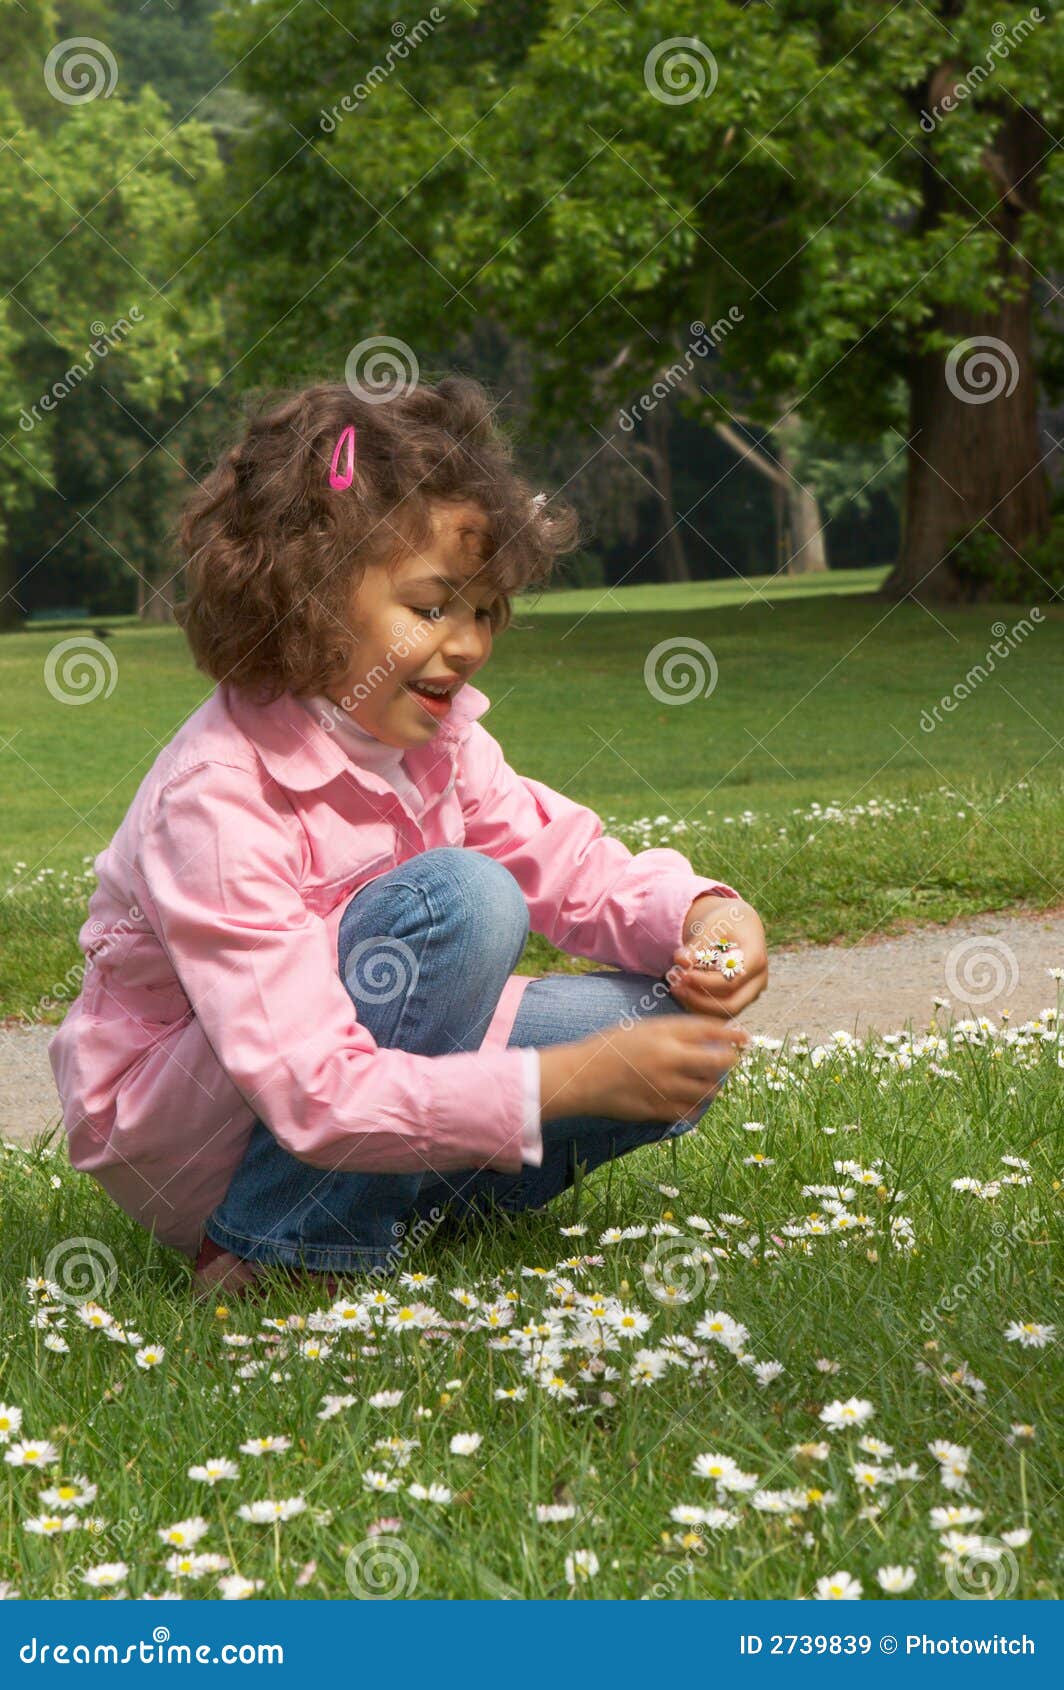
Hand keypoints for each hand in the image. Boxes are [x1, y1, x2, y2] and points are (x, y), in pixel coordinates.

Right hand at [539, 1015, 749, 1124]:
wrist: (581, 1077)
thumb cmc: (609, 1047)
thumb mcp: (642, 1028)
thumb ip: (674, 1031)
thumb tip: (708, 1035)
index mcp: (663, 1034)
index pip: (709, 1030)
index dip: (731, 1034)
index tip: (744, 1037)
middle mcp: (668, 1059)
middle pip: (717, 1062)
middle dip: (730, 1061)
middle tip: (729, 1060)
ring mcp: (664, 1087)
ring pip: (708, 1090)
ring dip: (714, 1085)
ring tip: (710, 1081)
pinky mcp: (658, 1109)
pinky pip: (691, 1111)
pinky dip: (698, 1105)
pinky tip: (693, 1100)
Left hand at [667, 892, 767, 1022]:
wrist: (739, 926)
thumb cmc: (726, 922)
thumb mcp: (712, 925)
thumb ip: (696, 945)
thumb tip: (680, 961)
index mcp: (756, 959)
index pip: (731, 981)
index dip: (704, 982)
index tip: (681, 974)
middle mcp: (758, 981)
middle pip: (731, 1004)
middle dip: (699, 999)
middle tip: (674, 986)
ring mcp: (751, 993)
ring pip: (724, 1012)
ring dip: (696, 1005)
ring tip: (675, 988)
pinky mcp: (740, 999)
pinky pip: (719, 1011)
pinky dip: (699, 1006)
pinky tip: (682, 992)